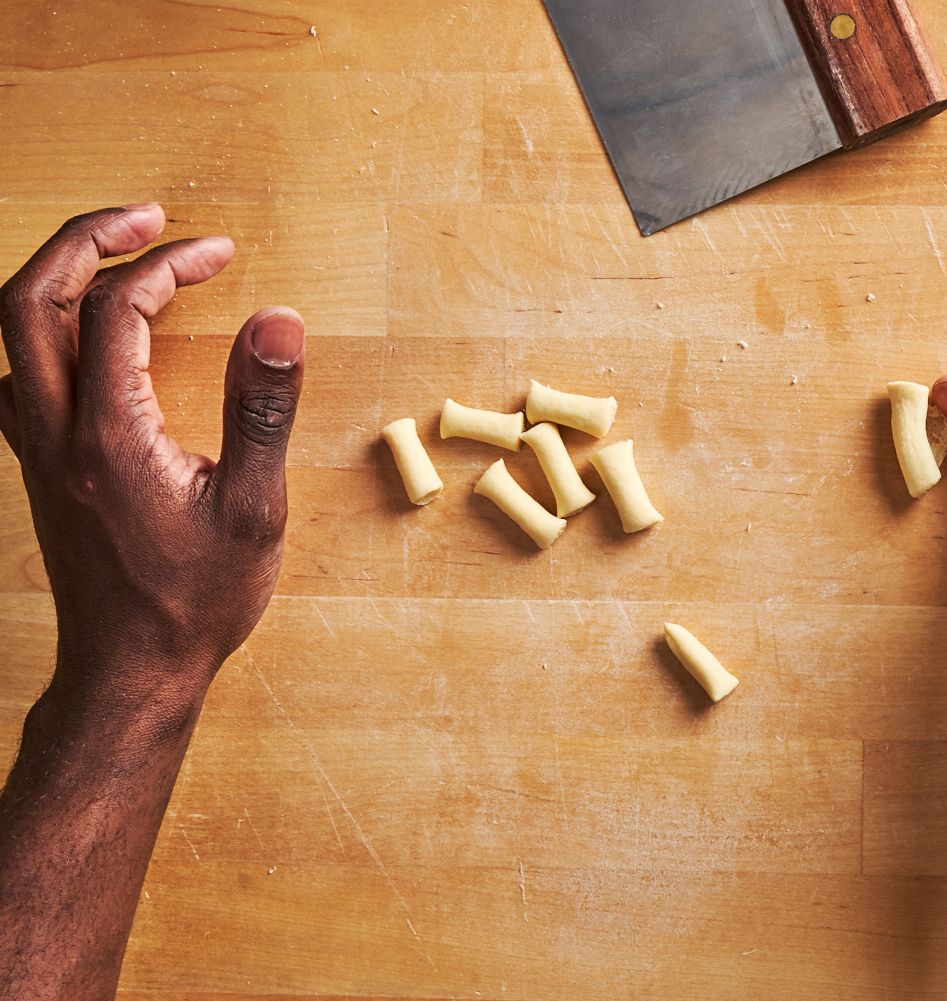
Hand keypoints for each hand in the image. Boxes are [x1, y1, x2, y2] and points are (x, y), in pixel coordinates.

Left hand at [0, 204, 305, 718]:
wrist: (131, 669)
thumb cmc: (196, 599)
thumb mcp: (254, 509)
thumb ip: (262, 409)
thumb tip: (278, 320)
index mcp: (108, 435)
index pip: (117, 310)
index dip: (167, 265)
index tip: (218, 254)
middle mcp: (54, 431)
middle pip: (30, 298)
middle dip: (86, 240)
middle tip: (148, 219)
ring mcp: (35, 448)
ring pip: (11, 331)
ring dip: (58, 276)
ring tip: (118, 257)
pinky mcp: (37, 465)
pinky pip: (17, 369)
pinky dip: (46, 326)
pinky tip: (88, 336)